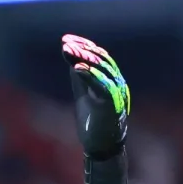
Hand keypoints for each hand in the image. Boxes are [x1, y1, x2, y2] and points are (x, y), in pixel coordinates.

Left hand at [62, 34, 129, 157]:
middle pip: (101, 60)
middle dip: (82, 50)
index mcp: (110, 78)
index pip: (99, 56)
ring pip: (103, 70)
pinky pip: (103, 87)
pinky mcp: (112, 105)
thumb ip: (80, 75)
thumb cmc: (92, 118)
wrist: (101, 144)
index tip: (66, 39)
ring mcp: (116, 93)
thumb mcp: (83, 91)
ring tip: (69, 51)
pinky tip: (77, 69)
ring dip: (85, 59)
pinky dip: (91, 76)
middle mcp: (116, 82)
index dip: (83, 45)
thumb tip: (70, 54)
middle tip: (66, 44)